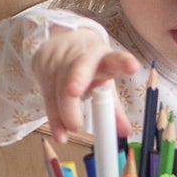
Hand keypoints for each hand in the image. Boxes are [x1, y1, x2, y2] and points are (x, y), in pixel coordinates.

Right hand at [32, 26, 138, 145]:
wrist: (59, 42)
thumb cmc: (88, 65)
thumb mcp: (103, 80)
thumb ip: (113, 106)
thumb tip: (124, 132)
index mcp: (103, 58)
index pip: (115, 59)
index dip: (123, 62)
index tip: (133, 67)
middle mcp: (81, 58)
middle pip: (80, 68)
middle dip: (77, 79)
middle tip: (74, 92)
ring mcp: (60, 63)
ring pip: (61, 88)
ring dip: (66, 111)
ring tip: (74, 128)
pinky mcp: (44, 71)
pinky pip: (49, 98)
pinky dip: (55, 119)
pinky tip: (60, 135)